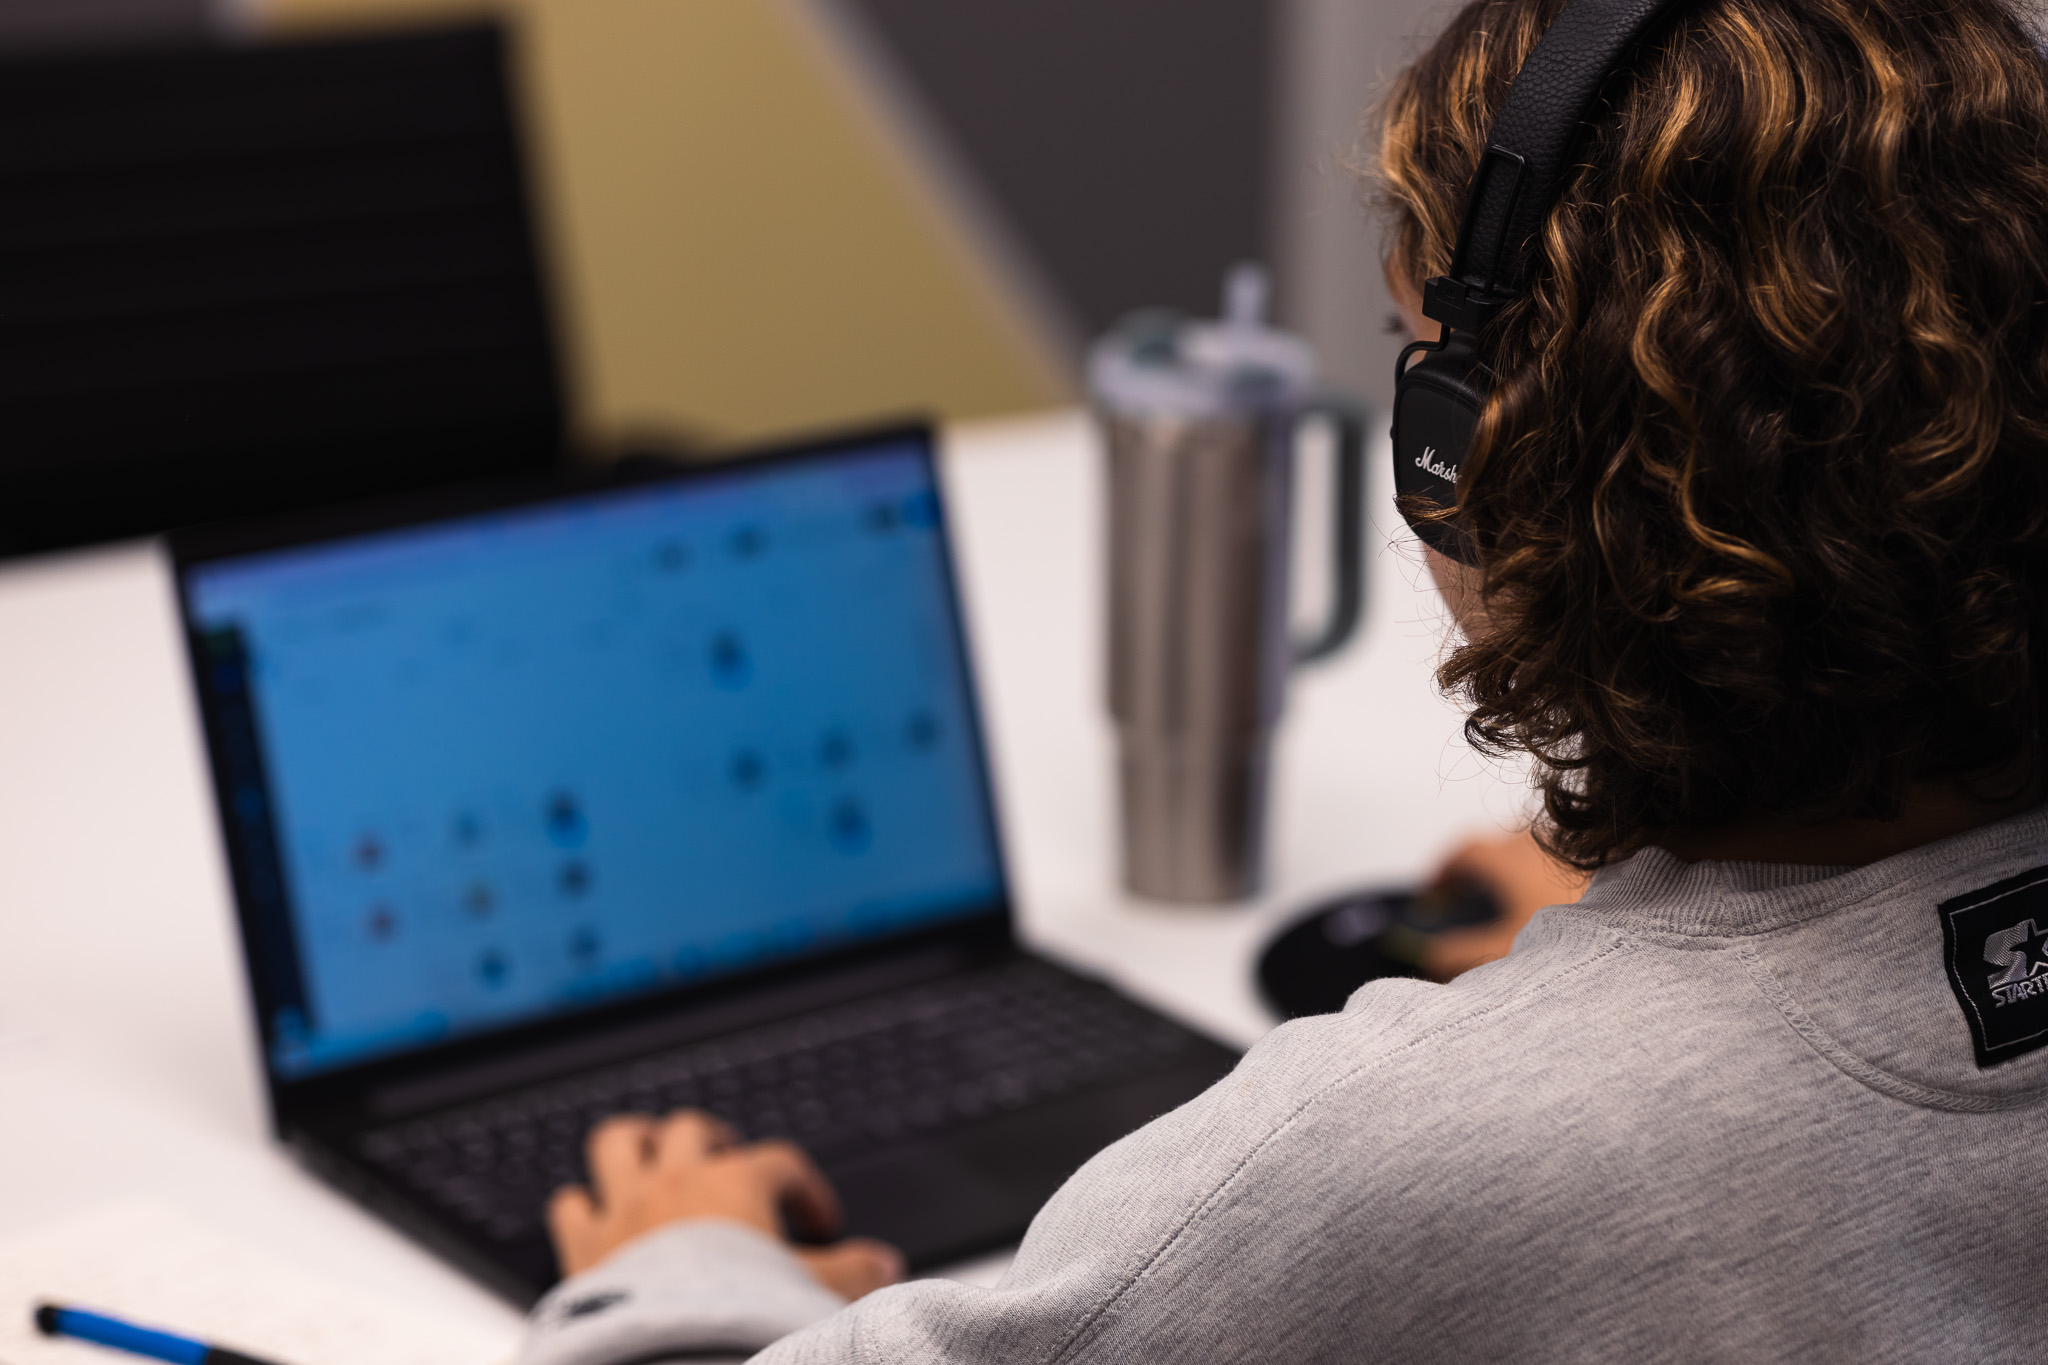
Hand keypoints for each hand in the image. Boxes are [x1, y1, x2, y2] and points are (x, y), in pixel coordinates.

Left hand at [546, 1110, 903, 1298]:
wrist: (674, 1359)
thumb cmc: (746, 1319)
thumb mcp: (819, 1295)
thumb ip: (856, 1274)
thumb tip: (885, 1264)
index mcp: (738, 1184)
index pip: (780, 1163)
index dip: (804, 1188)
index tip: (819, 1222)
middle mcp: (678, 1182)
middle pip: (691, 1129)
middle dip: (713, 1142)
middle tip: (729, 1166)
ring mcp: (626, 1208)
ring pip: (619, 1141)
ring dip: (638, 1144)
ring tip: (654, 1160)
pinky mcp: (584, 1246)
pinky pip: (569, 1202)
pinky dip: (583, 1205)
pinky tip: (598, 1218)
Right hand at [1419, 830, 1588, 980]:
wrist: (1641, 933)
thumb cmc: (1575, 944)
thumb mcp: (1503, 953)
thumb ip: (1459, 955)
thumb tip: (1431, 955)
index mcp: (1509, 860)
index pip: (1464, 851)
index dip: (1444, 868)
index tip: (1434, 888)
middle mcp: (1539, 844)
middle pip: (1498, 843)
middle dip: (1480, 866)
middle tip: (1471, 894)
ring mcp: (1574, 849)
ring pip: (1534, 848)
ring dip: (1516, 865)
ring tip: (1516, 898)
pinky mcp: (1604, 860)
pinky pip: (1566, 858)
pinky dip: (1550, 872)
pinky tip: (1562, 902)